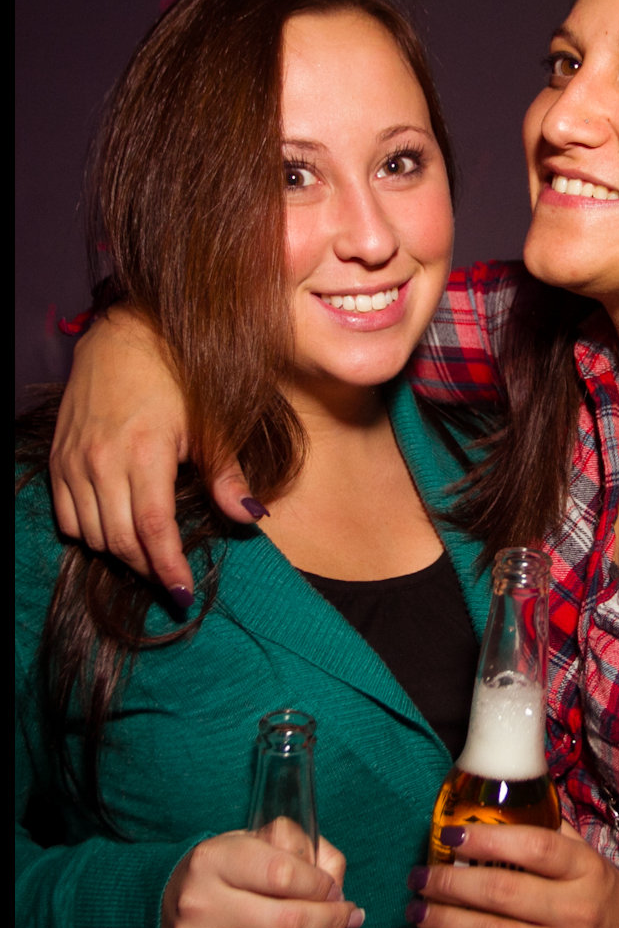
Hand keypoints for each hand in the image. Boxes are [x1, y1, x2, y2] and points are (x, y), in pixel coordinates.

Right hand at [49, 307, 257, 601]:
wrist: (126, 333)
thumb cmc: (177, 375)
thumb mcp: (212, 422)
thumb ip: (227, 474)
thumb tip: (251, 517)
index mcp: (144, 452)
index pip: (152, 530)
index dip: (168, 568)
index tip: (183, 594)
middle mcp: (101, 460)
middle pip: (120, 540)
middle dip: (148, 569)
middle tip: (172, 582)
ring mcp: (74, 459)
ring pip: (90, 533)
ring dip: (120, 553)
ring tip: (149, 558)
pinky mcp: (59, 457)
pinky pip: (66, 515)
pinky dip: (89, 532)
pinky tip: (115, 530)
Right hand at [161, 832, 364, 927]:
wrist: (157, 907)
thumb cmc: (221, 873)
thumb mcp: (249, 842)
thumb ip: (295, 847)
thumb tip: (335, 875)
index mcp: (215, 859)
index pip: (282, 873)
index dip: (321, 885)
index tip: (338, 892)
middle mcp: (201, 903)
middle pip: (286, 921)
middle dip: (333, 923)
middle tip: (357, 921)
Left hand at [409, 821, 618, 927]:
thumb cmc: (602, 898)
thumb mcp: (587, 858)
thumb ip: (548, 832)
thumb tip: (495, 803)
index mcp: (586, 871)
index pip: (534, 848)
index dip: (487, 839)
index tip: (450, 834)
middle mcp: (576, 913)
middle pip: (502, 893)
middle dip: (450, 883)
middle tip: (419, 877)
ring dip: (445, 923)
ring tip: (417, 912)